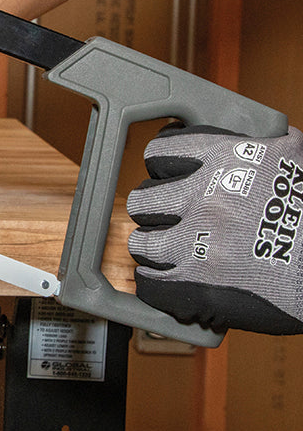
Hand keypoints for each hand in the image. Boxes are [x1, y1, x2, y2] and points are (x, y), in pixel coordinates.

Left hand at [127, 123, 302, 334]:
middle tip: (168, 220)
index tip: (167, 178)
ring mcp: (197, 243)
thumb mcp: (292, 158)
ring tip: (169, 253)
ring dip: (154, 249)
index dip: (162, 168)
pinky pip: (151, 285)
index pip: (161, 152)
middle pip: (144, 200)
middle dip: (155, 211)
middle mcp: (203, 197)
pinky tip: (167, 284)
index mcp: (226, 160)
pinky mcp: (198, 286)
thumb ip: (255, 150)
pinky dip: (156, 286)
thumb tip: (241, 143)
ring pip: (142, 244)